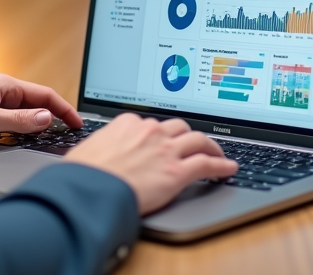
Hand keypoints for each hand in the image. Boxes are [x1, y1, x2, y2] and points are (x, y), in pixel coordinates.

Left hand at [0, 74, 82, 141]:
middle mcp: (0, 90)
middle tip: (68, 134)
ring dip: (36, 124)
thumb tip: (47, 119)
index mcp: (5, 85)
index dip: (64, 110)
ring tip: (51, 138)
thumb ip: (19, 121)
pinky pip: (10, 119)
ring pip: (23, 113)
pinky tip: (22, 139)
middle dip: (54, 117)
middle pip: (36, 104)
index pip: (45, 95)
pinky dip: (21, 128)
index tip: (77, 123)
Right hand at [64, 114, 237, 214]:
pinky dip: (221, 165)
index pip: (151, 123)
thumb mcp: (90, 149)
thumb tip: (98, 152)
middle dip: (187, 134)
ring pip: (197, 140)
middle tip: (193, 142)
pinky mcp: (177, 171)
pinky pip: (207, 163)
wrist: (90, 190)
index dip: (160, 132)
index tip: (163, 138)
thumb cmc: (84, 174)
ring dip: (209, 145)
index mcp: (128, 123)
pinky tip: (228, 168)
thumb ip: (104, 145)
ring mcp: (166, 150)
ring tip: (216, 152)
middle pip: (178, 126)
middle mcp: (150, 131)